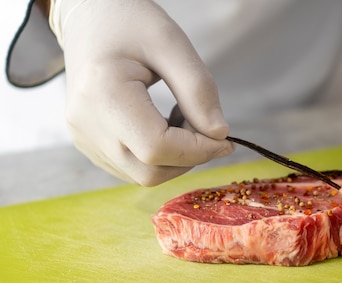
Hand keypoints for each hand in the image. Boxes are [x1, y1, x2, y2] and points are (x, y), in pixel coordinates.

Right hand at [54, 0, 233, 185]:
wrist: (89, 15)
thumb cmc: (130, 21)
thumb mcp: (172, 43)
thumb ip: (198, 90)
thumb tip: (219, 134)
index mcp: (104, 94)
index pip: (157, 148)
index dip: (198, 150)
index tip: (225, 139)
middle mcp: (86, 124)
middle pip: (149, 172)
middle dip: (189, 158)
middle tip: (205, 126)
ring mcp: (84, 137)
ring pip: (141, 176)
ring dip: (175, 159)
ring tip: (182, 118)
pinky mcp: (88, 143)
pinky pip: (131, 168)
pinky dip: (158, 157)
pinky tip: (163, 125)